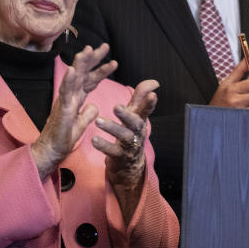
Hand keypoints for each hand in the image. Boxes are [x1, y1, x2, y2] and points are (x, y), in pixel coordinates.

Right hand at [31, 44, 117, 179]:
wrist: (51, 152)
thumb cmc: (64, 138)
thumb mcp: (81, 124)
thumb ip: (87, 113)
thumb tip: (93, 105)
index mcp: (76, 99)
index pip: (90, 80)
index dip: (100, 70)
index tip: (113, 61)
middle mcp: (69, 97)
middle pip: (82, 74)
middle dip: (92, 59)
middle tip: (104, 46)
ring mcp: (64, 102)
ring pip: (72, 78)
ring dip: (80, 64)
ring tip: (87, 51)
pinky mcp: (60, 110)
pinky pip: (64, 93)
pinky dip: (69, 81)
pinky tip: (73, 70)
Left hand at [92, 79, 158, 218]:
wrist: (129, 164)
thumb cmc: (130, 134)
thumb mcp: (135, 116)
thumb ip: (140, 98)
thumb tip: (154, 83)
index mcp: (140, 120)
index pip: (146, 110)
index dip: (149, 103)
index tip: (153, 95)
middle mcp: (137, 132)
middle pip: (135, 123)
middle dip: (127, 115)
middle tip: (116, 107)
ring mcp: (130, 145)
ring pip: (124, 136)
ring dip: (112, 128)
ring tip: (98, 121)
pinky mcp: (120, 157)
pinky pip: (112, 151)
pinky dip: (103, 145)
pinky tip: (94, 139)